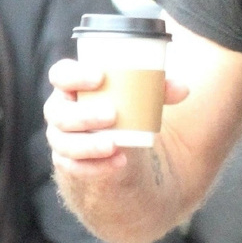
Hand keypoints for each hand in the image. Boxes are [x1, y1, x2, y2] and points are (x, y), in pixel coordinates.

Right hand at [44, 59, 188, 176]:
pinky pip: (73, 167)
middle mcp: (61, 111)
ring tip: (115, 145)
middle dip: (83, 115)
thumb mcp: (141, 96)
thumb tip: (182, 89)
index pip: (60, 75)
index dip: (73, 75)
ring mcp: (62, 138)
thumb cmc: (124, 107)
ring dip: (88, 145)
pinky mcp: (69, 162)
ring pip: (64, 143)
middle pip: (59, 112)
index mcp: (72, 86)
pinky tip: (117, 163)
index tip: (100, 77)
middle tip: (113, 115)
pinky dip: (95, 167)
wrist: (117, 143)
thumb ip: (160, 89)